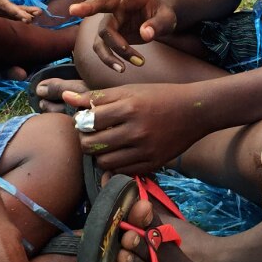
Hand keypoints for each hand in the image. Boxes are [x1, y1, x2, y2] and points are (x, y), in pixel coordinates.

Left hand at [63, 83, 205, 174]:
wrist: (195, 111)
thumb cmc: (158, 96)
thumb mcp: (128, 90)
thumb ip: (96, 96)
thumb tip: (66, 97)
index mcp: (129, 107)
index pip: (88, 121)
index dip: (81, 122)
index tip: (86, 119)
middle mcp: (136, 130)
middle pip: (91, 145)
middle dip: (86, 140)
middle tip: (91, 134)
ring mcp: (145, 150)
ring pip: (104, 162)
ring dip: (99, 154)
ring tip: (105, 144)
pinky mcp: (152, 163)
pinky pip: (122, 171)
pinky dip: (115, 164)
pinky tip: (120, 152)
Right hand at [68, 0, 176, 71]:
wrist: (157, 24)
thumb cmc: (162, 15)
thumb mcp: (167, 19)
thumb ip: (157, 25)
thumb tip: (146, 35)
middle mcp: (118, 4)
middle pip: (101, 4)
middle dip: (87, 7)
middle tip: (73, 10)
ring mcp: (111, 20)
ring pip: (103, 35)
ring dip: (114, 51)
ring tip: (134, 62)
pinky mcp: (108, 36)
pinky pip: (102, 49)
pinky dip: (111, 60)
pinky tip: (123, 68)